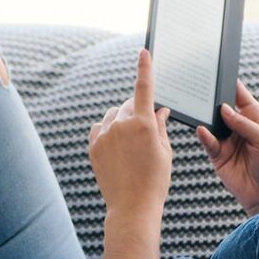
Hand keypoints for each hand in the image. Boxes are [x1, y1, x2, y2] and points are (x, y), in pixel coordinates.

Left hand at [88, 48, 171, 218]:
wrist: (132, 206)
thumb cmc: (155, 180)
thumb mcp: (165, 152)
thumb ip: (161, 126)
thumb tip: (160, 109)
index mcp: (144, 124)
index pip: (144, 88)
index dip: (144, 68)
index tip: (143, 52)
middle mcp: (121, 125)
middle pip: (128, 104)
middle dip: (137, 110)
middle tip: (147, 127)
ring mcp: (105, 135)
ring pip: (113, 116)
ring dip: (122, 120)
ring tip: (131, 142)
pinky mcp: (93, 147)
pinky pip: (100, 128)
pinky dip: (108, 131)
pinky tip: (116, 145)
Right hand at [197, 78, 258, 216]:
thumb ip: (244, 124)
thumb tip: (224, 109)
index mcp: (255, 118)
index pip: (241, 96)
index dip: (231, 85)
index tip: (220, 73)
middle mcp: (239, 127)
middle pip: (222, 108)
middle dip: (213, 100)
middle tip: (203, 91)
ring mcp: (227, 140)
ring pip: (213, 124)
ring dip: (206, 118)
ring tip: (199, 109)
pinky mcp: (218, 155)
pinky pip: (208, 142)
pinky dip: (204, 136)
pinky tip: (202, 130)